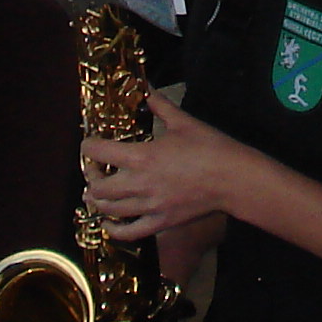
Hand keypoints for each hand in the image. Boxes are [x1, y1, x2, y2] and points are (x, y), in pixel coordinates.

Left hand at [81, 94, 254, 240]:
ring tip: (95, 192)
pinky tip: (108, 222)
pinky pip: (128, 233)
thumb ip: (159, 105)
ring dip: (97, 200)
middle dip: (90, 176)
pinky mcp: (160, 222)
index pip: (99, 152)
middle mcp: (140, 184)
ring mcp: (149, 207)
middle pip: (98, 187)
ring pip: (109, 209)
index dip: (88, 146)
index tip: (89, 143)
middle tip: (94, 168)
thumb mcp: (183, 121)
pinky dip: (113, 229)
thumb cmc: (209, 147)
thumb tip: (146, 89)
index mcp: (142, 156)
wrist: (233, 178)